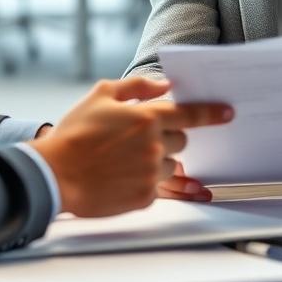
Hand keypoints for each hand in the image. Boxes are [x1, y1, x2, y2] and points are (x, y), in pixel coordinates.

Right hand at [30, 77, 231, 217]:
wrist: (54, 174)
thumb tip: (165, 85)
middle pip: (181, 141)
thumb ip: (137, 86)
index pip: (190, 114)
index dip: (212, 113)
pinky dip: (145, 180)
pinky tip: (122, 176)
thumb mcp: (101, 95)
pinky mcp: (144, 197)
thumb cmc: (75, 133)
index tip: (228, 113)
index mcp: (146, 117)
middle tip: (137, 139)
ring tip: (124, 160)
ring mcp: (151, 173)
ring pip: (171, 164)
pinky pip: (158, 186)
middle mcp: (154, 145)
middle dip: (167, 137)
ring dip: (156, 160)